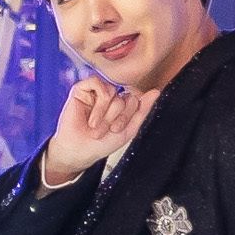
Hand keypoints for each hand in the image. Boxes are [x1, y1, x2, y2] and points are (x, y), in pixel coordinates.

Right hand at [36, 74, 150, 187]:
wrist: (79, 151)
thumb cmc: (100, 143)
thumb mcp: (129, 130)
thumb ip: (143, 110)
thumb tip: (156, 92)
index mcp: (122, 103)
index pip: (135, 98)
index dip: (128, 115)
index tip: (116, 130)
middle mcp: (110, 95)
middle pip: (125, 96)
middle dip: (116, 117)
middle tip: (105, 130)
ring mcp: (95, 91)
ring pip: (112, 91)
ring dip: (105, 114)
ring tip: (95, 126)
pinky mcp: (81, 89)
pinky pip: (96, 83)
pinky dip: (97, 101)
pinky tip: (91, 115)